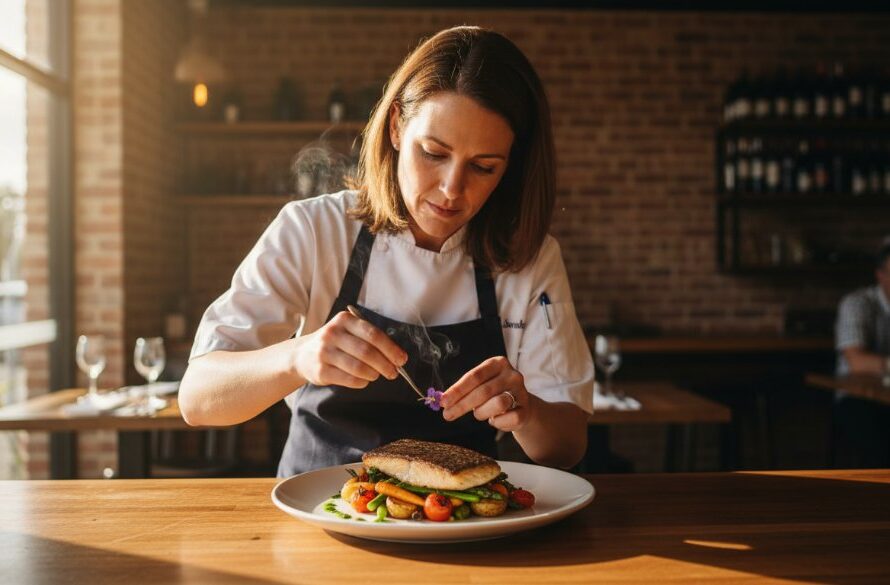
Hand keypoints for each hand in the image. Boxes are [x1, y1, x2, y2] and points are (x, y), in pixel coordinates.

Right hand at [293, 311, 407, 388]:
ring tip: (377, 375)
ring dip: (373, 374)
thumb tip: (397, 356)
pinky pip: (349, 379)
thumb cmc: (335, 343)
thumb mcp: (349, 332)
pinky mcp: (321, 370)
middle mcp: (332, 333)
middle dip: (385, 364)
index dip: (391, 349)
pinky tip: (364, 380)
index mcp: (344, 320)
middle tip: (393, 372)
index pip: (373, 334)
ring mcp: (324, 352)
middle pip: (367, 351)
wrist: (303, 355)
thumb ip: (370, 339)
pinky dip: (362, 382)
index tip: (402, 359)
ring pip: (358, 367)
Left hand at [440, 356, 531, 431]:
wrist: (521, 405)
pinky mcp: (526, 409)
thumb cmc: (494, 393)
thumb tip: (443, 401)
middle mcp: (512, 375)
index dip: (458, 389)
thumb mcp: (480, 385)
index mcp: (498, 363)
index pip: (475, 376)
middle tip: (447, 415)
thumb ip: (465, 390)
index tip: (443, 401)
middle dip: (462, 405)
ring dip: (482, 413)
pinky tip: (495, 419)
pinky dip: (497, 422)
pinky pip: (508, 418)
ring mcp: (521, 391)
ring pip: (498, 404)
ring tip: (479, 414)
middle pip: (484, 391)